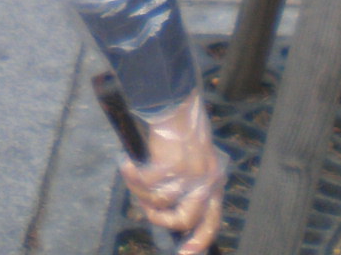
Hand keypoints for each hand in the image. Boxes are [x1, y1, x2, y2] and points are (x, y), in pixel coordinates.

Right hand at [118, 93, 227, 254]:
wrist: (177, 102)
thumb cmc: (183, 126)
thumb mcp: (196, 157)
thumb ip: (190, 181)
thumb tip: (168, 206)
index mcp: (214, 180)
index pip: (212, 221)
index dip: (199, 241)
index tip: (185, 253)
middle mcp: (205, 181)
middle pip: (184, 219)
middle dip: (161, 220)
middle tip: (147, 213)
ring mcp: (189, 175)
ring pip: (160, 203)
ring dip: (142, 193)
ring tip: (132, 176)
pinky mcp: (171, 166)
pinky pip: (145, 184)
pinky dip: (132, 176)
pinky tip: (126, 164)